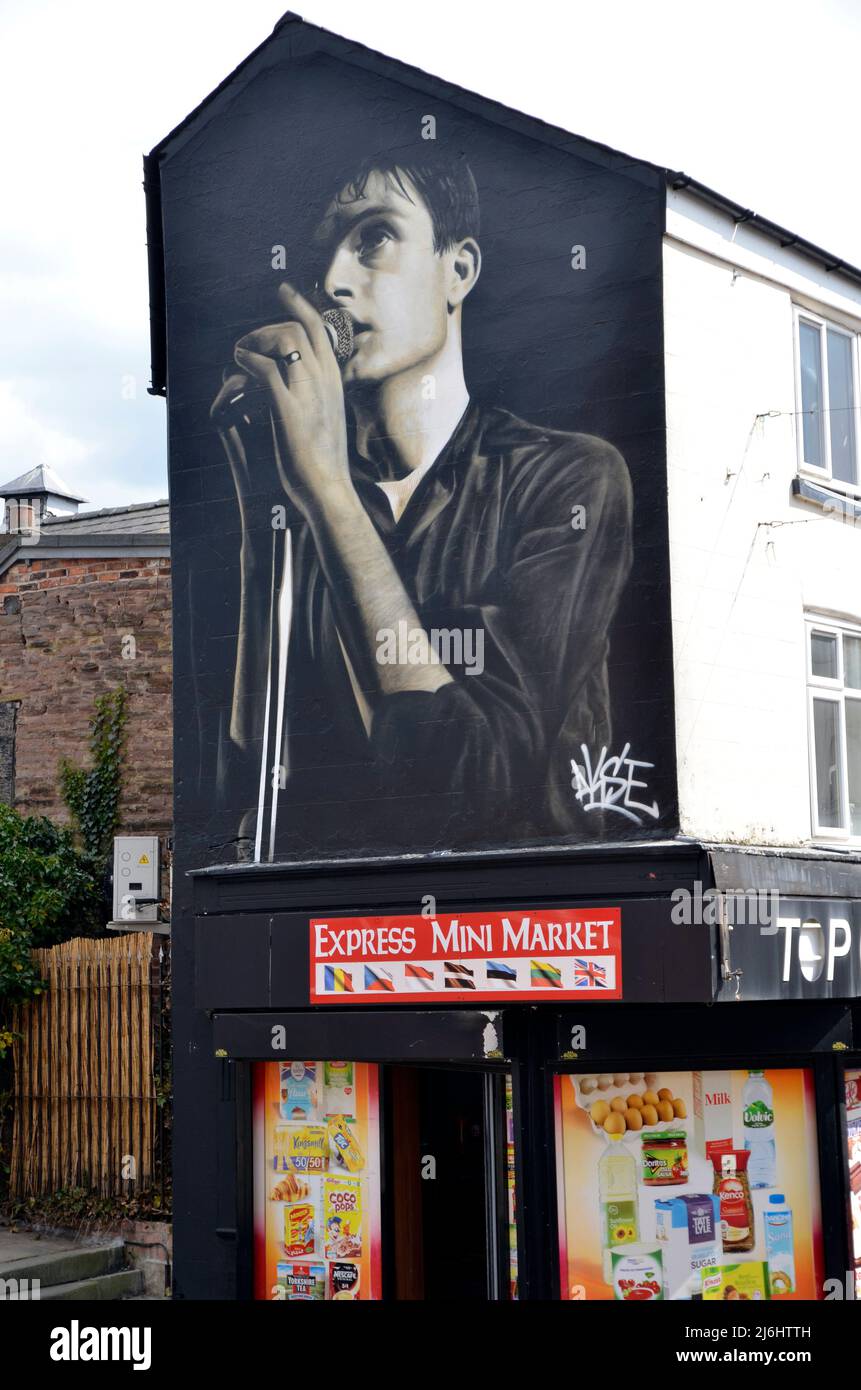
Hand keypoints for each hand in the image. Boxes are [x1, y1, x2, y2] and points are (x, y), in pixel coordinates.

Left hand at [233, 282, 352, 518]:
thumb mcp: (328, 420)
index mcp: (335, 382)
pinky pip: (264, 369)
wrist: (328, 489)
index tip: (285, 290)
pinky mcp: (288, 407)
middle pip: (299, 327)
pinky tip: (237, 365)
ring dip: (255, 340)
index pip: (321, 329)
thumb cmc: (326, 462)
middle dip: (269, 325)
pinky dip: (247, 361)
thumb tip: (306, 387)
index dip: (301, 305)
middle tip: (248, 338)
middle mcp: (325, 380)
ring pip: (283, 340)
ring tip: (239, 353)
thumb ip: (317, 397)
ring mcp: (308, 392)